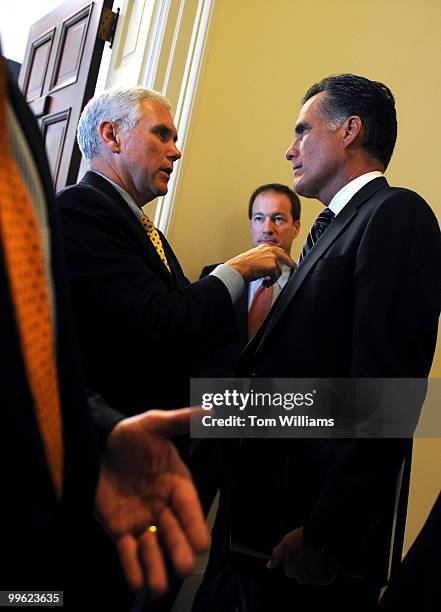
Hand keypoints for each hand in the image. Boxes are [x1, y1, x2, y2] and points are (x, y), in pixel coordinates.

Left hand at [94, 408, 208, 595]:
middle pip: (175, 533)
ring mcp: (143, 520)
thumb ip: (183, 420)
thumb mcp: (155, 424)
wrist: (95, 444)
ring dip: (156, 566)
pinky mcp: (121, 530)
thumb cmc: (129, 434)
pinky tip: (135, 579)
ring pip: (153, 549)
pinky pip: (127, 552)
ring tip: (158, 584)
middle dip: (179, 551)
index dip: (195, 525)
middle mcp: (163, 505)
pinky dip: (132, 566)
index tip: (202, 544)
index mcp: (177, 483)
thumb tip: (212, 412)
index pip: (189, 507)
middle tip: (184, 567)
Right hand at [226, 244, 293, 285]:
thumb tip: (271, 265)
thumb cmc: (243, 264)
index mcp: (266, 247)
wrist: (238, 268)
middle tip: (293, 267)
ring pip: (279, 271)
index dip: (284, 257)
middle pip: (286, 257)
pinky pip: (275, 277)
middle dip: (290, 263)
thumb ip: (264, 258)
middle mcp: (270, 250)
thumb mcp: (255, 256)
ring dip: (273, 278)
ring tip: (266, 281)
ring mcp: (272, 258)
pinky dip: (271, 282)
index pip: (279, 251)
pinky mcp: (272, 266)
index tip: (288, 261)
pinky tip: (264, 283)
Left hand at [266, 526, 337, 584]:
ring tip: (317, 554)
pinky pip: (325, 578)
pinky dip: (325, 571)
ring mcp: (314, 579)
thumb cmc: (301, 537)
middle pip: (300, 575)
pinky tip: (325, 560)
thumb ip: (276, 556)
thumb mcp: (285, 543)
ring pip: (312, 577)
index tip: (298, 552)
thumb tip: (268, 566)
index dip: (293, 561)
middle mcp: (301, 577)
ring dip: (314, 568)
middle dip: (303, 566)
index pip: (289, 571)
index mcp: (290, 570)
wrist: (319, 534)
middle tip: (308, 553)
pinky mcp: (327, 579)